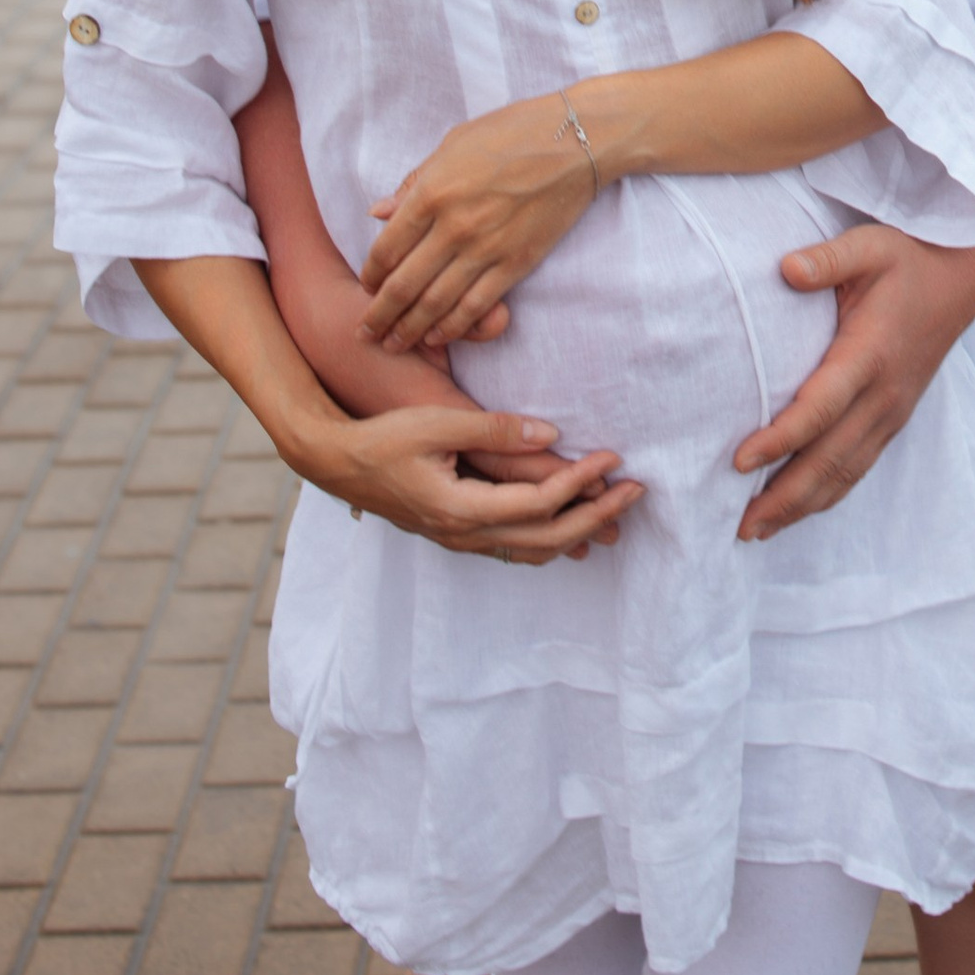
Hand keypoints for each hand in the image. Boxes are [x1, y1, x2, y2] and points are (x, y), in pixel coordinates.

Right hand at [310, 399, 642, 566]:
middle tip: (637, 491)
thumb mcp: (439, 422)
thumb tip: (550, 434)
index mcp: (461, 509)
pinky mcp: (457, 536)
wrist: (338, 464)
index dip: (582, 481)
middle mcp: (465, 535)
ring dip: (578, 532)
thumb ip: (496, 429)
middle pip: (547, 538)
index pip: (539, 504)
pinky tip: (571, 522)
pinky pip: (515, 548)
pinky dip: (550, 538)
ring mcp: (460, 541)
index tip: (614, 458)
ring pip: (533, 551)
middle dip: (597, 515)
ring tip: (615, 510)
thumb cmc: (385, 438)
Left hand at [360, 97, 594, 354]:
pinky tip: (438, 337)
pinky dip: (453, 327)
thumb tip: (378, 212)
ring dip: (409, 330)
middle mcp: (453, 226)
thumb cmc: (512, 131)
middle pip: (402, 286)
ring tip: (394, 345)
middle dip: (379, 316)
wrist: (576, 140)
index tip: (366, 287)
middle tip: (365, 334)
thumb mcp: (453, 145)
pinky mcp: (516, 263)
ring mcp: (485, 249)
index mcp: (432, 192)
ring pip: (435, 304)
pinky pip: (476, 306)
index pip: (386, 249)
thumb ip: (414, 183)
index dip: (370, 275)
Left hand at [733, 222, 974, 540]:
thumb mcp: (869, 246)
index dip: (781, 439)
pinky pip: (859, 467)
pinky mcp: (894, 419)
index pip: (821, 407)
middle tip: (738, 525)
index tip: (740, 461)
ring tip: (755, 531)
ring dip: (801, 506)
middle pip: (830, 458)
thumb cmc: (908, 259)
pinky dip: (827, 495)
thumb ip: (827, 260)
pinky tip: (798, 509)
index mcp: (870, 353)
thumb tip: (785, 270)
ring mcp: (892, 412)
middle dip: (784, 496)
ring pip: (845, 472)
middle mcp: (884, 394)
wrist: (962, 278)